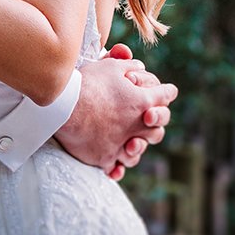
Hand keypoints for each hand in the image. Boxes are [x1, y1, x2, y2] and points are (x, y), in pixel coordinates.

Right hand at [55, 42, 175, 179]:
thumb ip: (129, 66)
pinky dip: (117, 168)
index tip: (169, 91)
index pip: (165, 95)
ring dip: (137, 147)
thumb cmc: (88, 83)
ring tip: (132, 143)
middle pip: (157, 130)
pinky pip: (116, 167)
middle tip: (149, 117)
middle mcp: (136, 126)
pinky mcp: (105, 157)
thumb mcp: (111, 66)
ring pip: (138, 152)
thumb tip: (139, 66)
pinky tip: (116, 168)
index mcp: (142, 102)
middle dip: (156, 123)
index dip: (167, 91)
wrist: (65, 107)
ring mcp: (121, 145)